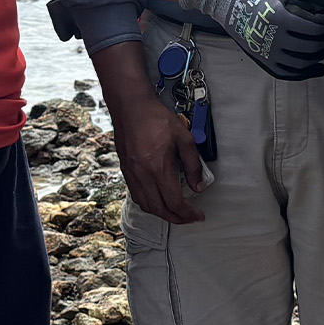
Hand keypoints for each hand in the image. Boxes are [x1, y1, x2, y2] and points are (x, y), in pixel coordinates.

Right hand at [105, 82, 206, 224]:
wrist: (130, 106)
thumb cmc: (156, 118)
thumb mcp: (183, 137)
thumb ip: (192, 164)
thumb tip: (198, 186)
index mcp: (158, 167)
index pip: (174, 201)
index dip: (188, 213)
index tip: (198, 215)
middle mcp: (142, 175)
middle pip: (159, 209)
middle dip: (176, 218)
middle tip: (189, 218)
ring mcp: (131, 174)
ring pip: (145, 205)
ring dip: (161, 213)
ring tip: (176, 211)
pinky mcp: (125, 170)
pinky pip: (136, 195)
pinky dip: (149, 204)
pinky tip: (158, 199)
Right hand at [179, 0, 323, 79]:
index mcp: (280, 18)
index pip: (315, 29)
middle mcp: (273, 40)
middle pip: (311, 47)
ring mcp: (265, 52)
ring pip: (301, 63)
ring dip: (318, 56)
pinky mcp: (260, 58)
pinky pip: (286, 73)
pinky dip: (304, 73)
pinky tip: (317, 67)